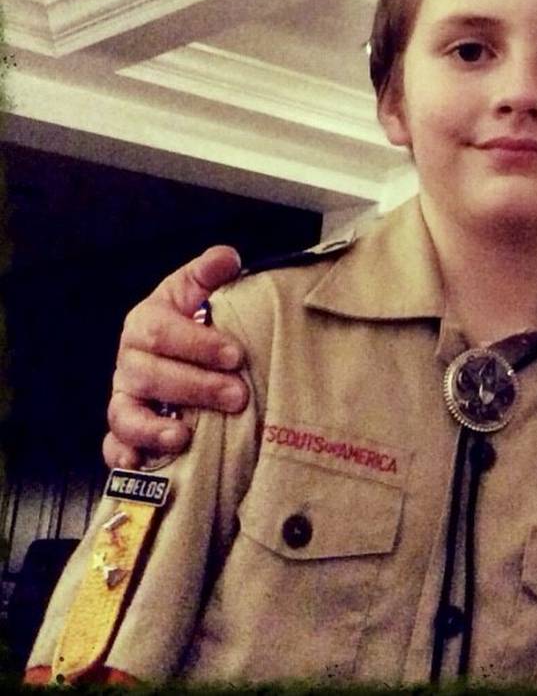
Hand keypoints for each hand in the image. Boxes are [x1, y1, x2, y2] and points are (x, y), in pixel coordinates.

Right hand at [103, 246, 247, 468]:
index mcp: (145, 323)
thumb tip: (227, 258)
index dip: (198, 345)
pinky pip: (113, 445)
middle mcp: (129, 361)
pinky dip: (123, 456)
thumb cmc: (195, 319)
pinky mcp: (125, 428)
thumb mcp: (200, 290)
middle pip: (150, 376)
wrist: (182, 349)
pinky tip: (141, 465)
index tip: (236, 355)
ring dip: (152, 428)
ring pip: (125, 413)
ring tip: (183, 436)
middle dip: (196, 388)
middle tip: (238, 396)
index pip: (162, 333)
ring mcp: (124, 396)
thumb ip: (211, 272)